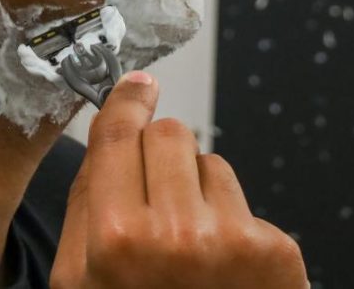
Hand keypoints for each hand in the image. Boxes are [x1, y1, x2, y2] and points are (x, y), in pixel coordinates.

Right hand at [50, 72, 309, 287]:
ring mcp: (231, 240)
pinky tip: (221, 260)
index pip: (119, 132)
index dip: (126, 99)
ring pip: (208, 159)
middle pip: (167, 133)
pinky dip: (228, 218)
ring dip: (195, 186)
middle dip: (157, 150)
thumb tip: (107, 132)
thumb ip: (84, 202)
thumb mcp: (78, 279)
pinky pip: (241, 196)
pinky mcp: (275, 252)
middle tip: (154, 188)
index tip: (136, 85)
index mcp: (116, 236)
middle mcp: (176, 232)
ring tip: (189, 239)